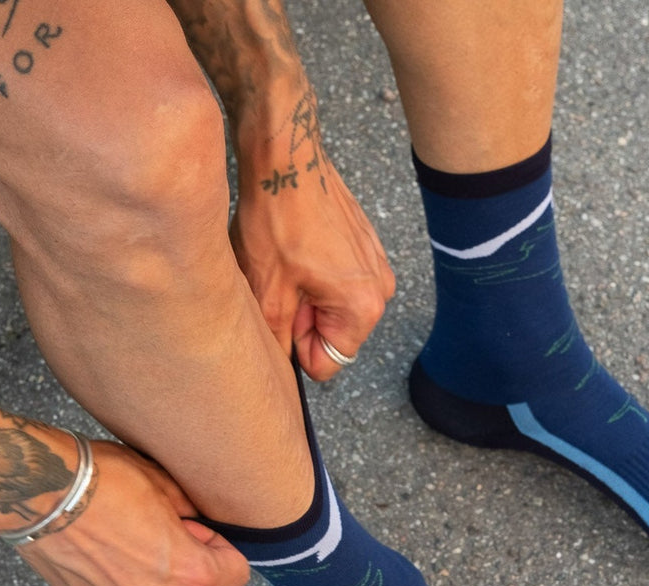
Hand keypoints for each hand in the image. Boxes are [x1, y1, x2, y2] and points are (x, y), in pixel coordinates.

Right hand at [15, 441, 249, 585]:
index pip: (236, 576)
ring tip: (130, 539)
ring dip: (155, 578)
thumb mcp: (166, 486)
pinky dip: (122, 583)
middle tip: (163, 529)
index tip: (201, 530)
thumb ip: (193, 517)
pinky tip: (105, 550)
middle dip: (190, 564)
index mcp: (188, 575)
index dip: (223, 548)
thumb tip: (198, 527)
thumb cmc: (103, 481)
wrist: (38, 490)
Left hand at [231, 136, 395, 380]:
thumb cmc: (276, 219)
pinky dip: (317, 273)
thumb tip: (286, 364)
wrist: (287, 158)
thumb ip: (280, 341)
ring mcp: (377, 266)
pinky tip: (299, 247)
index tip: (284, 310)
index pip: (327, 363)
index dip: (296, 344)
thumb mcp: (267, 293)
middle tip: (284, 281)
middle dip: (304, 319)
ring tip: (290, 262)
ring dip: (309, 295)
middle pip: (334, 335)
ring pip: (335, 307)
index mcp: (362, 308)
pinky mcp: (368, 246)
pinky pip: (340, 280)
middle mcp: (380, 291)